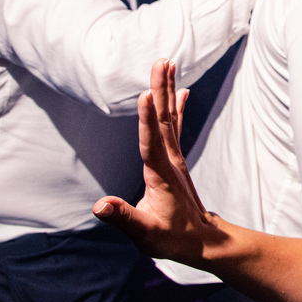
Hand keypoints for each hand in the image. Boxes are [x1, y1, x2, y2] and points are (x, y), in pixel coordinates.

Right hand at [93, 59, 223, 265]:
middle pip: (163, 119)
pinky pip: (175, 128)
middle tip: (161, 61)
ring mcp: (174, 158)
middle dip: (161, 89)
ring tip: (167, 64)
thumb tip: (100, 206)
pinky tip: (182, 91)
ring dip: (167, 90)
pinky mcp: (174, 160)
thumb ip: (123, 218)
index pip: (151, 142)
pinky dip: (177, 108)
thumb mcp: (144, 234)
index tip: (145, 92)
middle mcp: (170, 160)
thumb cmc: (172, 238)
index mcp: (159, 175)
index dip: (146, 118)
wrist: (202, 241)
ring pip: (169, 118)